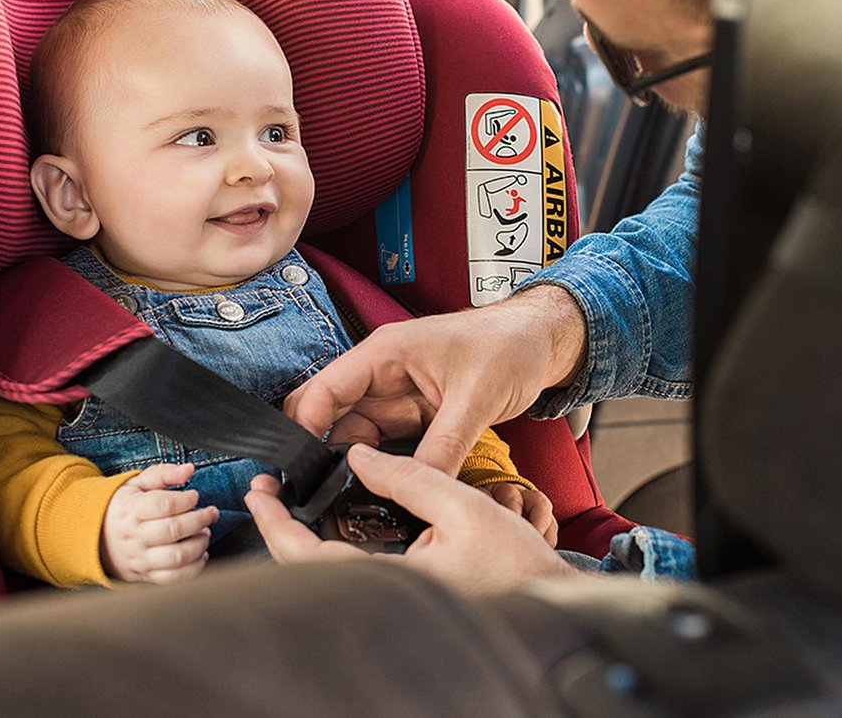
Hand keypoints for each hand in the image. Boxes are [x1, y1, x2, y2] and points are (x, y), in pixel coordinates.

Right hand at [101, 463, 218, 583]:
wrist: (97, 537)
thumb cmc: (124, 507)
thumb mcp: (137, 484)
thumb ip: (164, 474)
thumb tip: (188, 470)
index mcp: (131, 510)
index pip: (163, 504)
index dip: (186, 499)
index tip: (194, 495)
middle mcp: (134, 536)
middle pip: (173, 530)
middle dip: (200, 520)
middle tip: (210, 513)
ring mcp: (140, 558)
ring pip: (176, 556)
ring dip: (199, 544)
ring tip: (205, 532)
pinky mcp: (146, 575)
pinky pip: (174, 578)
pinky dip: (194, 567)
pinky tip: (200, 553)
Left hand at [245, 444, 576, 594]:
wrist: (549, 598)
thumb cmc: (516, 562)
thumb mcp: (464, 506)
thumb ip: (409, 477)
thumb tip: (359, 455)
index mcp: (393, 581)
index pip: (310, 557)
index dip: (276, 524)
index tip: (260, 492)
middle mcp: (385, 597)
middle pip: (308, 569)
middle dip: (281, 528)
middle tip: (268, 490)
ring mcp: (392, 600)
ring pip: (328, 571)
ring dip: (303, 536)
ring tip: (293, 498)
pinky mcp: (403, 596)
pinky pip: (352, 572)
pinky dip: (332, 545)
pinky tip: (334, 519)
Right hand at [284, 285, 587, 474]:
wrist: (542, 342)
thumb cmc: (510, 346)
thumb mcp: (477, 398)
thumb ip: (444, 445)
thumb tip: (417, 486)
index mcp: (386, 353)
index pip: (325, 390)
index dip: (305, 429)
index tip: (299, 471)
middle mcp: (384, 373)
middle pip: (332, 416)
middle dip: (323, 453)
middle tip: (322, 496)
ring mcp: (398, 394)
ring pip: (358, 435)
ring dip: (355, 465)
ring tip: (354, 500)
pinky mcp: (415, 413)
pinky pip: (387, 444)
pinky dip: (383, 466)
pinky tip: (384, 490)